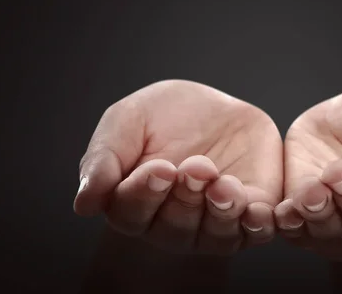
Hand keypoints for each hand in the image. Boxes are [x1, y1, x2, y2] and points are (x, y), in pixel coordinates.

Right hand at [73, 80, 282, 254]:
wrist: (217, 104)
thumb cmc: (164, 115)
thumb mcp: (127, 121)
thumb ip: (104, 157)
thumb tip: (84, 204)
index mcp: (136, 203)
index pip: (132, 215)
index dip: (144, 195)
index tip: (159, 167)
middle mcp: (174, 223)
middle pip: (175, 229)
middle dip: (185, 197)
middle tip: (196, 166)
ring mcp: (215, 222)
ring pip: (216, 237)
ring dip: (220, 213)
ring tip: (223, 184)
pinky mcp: (252, 212)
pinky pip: (256, 231)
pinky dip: (257, 224)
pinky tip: (255, 210)